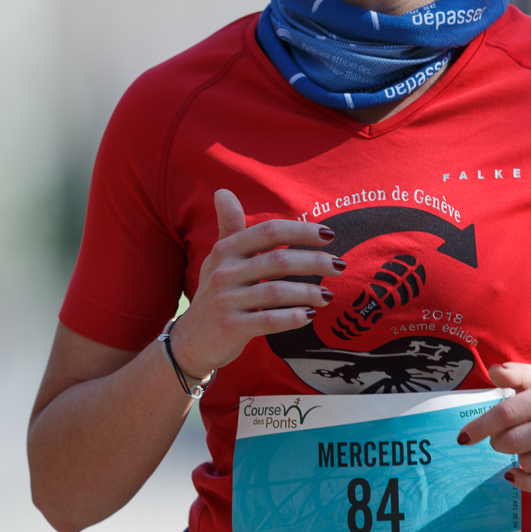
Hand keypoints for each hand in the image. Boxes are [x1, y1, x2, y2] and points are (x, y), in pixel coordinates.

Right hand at [167, 189, 343, 380]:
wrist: (191, 340)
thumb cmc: (215, 294)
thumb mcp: (218, 259)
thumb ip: (229, 227)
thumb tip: (223, 191)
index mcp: (226, 250)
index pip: (269, 232)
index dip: (301, 231)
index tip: (329, 235)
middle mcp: (224, 272)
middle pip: (278, 260)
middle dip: (314, 262)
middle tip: (339, 266)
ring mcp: (226, 300)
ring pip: (276, 292)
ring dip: (308, 292)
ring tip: (328, 296)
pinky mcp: (230, 327)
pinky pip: (268, 320)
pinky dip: (293, 317)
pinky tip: (310, 315)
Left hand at [456, 363, 530, 493]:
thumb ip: (515, 374)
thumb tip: (493, 370)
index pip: (507, 412)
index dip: (481, 426)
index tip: (463, 437)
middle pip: (512, 441)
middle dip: (497, 443)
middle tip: (501, 439)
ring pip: (526, 463)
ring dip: (516, 459)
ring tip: (526, 448)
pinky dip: (524, 483)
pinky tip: (517, 474)